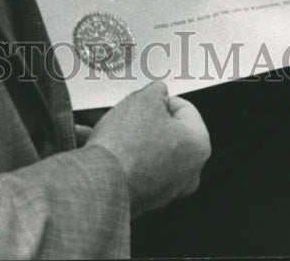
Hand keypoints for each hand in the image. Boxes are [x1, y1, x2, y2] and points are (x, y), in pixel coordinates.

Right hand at [88, 80, 210, 216]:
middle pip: (164, 130)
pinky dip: (115, 152)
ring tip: (100, 122)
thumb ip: (156, 91)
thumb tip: (158, 93)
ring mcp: (166, 189)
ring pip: (144, 148)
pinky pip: (130, 166)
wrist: (102, 185)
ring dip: (123, 133)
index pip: (184, 108)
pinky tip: (91, 140)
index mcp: (198, 146)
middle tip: (124, 109)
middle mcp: (188, 172)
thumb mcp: (144, 100)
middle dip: (140, 117)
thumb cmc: (127, 145)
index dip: (161, 98)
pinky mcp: (143, 198)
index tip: (145, 97)